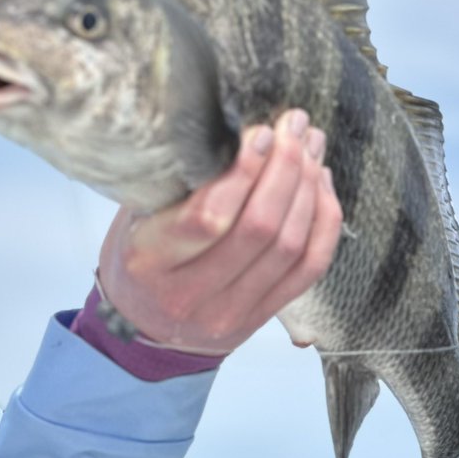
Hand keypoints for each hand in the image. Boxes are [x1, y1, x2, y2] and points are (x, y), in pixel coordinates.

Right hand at [96, 109, 342, 354]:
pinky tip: (321, 184)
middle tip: (293, 127)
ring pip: (289, 247)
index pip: (208, 217)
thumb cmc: (138, 259)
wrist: (143, 330)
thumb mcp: (134, 218)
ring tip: (310, 146)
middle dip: (284, 168)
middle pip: (258, 229)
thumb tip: (232, 131)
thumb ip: (175, 185)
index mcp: (149, 262)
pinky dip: (324, 223)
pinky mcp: (262, 318)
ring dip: (308, 188)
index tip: (260, 133)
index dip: (243, 171)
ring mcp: (231, 312)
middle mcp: (191, 294)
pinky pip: (309, 269)